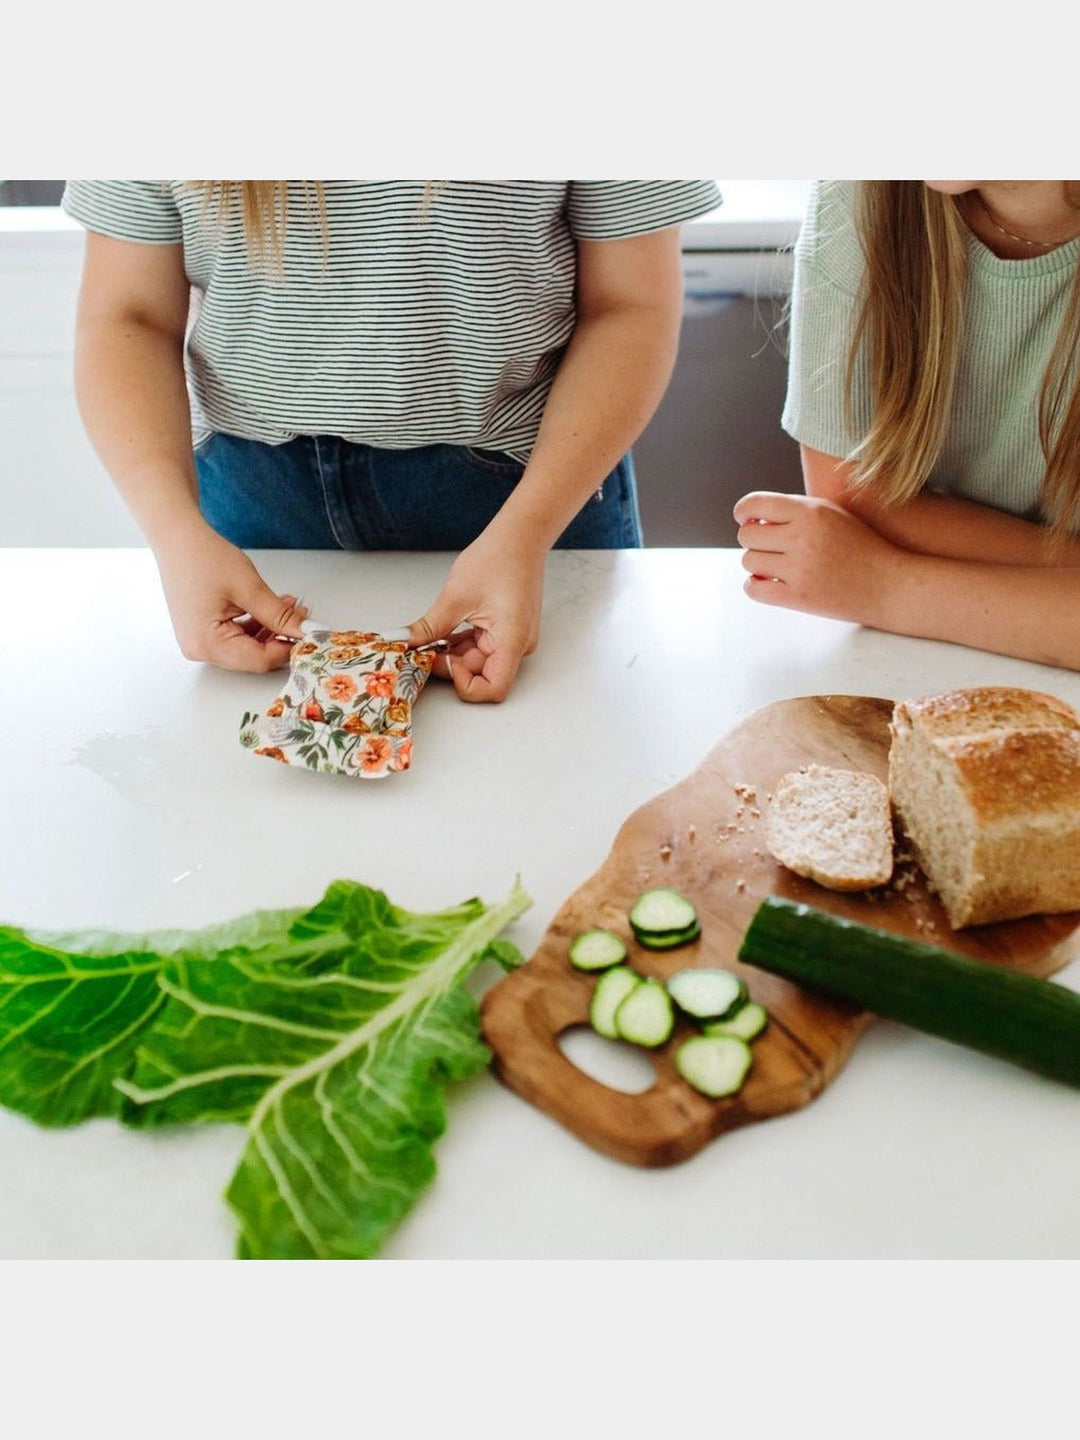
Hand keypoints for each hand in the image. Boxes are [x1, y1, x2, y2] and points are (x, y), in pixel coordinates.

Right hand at [154, 520, 308, 671]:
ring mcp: (198, 642)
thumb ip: (280, 615)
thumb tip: (306, 631)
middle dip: (281, 637)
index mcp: (207, 644)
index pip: (259, 660)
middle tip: (302, 616)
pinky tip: (270, 608)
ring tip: (289, 606)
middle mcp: (199, 649)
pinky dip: (255, 625)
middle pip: (253, 657)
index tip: (310, 635)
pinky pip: (235, 637)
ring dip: (270, 629)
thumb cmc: (203, 557)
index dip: (289, 648)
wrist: (177, 537)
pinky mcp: (201, 632)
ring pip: (247, 647)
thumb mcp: (250, 588)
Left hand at [405, 529, 545, 701]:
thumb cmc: (498, 558)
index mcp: (512, 640)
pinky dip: (460, 644)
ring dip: (452, 654)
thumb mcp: (455, 596)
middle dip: (450, 664)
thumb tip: (402, 643)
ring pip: (478, 663)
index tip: (441, 660)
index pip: (493, 689)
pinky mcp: (506, 632)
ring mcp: (513, 640)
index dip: (464, 683)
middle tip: (422, 647)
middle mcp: (517, 646)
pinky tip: (444, 630)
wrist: (520, 536)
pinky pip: (481, 649)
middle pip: (481, 675)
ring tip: (431, 635)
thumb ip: (429, 627)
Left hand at [733, 491, 900, 624]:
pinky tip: (767, 582)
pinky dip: (754, 585)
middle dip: (752, 540)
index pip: (755, 504)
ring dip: (757, 564)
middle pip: (747, 535)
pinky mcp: (799, 597)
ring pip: (749, 561)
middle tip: (768, 546)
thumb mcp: (833, 514)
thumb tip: (751, 516)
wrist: (889, 584)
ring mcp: (800, 569)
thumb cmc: (860, 546)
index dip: (743, 512)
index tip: (746, 519)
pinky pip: (754, 589)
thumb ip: (796, 510)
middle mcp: (803, 537)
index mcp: (811, 511)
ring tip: (775, 564)